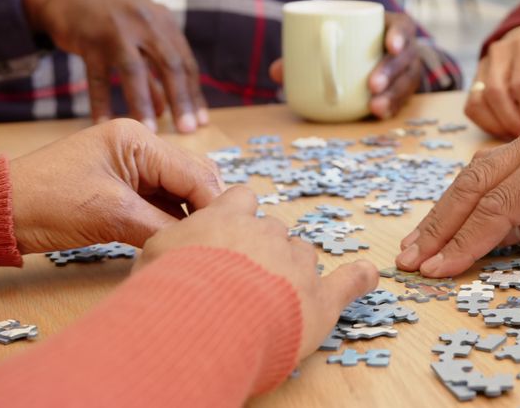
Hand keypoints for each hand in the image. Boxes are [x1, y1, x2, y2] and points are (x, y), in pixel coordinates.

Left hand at [9, 119, 223, 253]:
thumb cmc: (46, 203)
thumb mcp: (111, 215)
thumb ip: (162, 226)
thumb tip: (201, 241)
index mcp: (138, 139)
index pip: (194, 171)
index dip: (214, 204)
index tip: (230, 233)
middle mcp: (140, 147)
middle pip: (193, 178)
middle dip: (207, 208)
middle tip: (218, 240)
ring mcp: (132, 168)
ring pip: (180, 192)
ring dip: (191, 217)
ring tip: (201, 243)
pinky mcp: (123, 189)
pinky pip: (161, 203)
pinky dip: (171, 222)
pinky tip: (179, 241)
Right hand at [21, 0, 208, 133]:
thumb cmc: (109, 16)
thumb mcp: (139, 31)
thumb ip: (153, 66)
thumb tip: (166, 108)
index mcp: (163, 22)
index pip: (186, 62)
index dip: (194, 94)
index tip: (201, 121)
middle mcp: (145, 23)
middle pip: (170, 66)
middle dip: (180, 100)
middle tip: (187, 130)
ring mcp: (116, 30)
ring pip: (135, 72)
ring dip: (144, 104)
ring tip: (151, 130)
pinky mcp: (89, 40)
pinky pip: (98, 78)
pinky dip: (101, 103)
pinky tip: (104, 124)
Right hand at [138, 186, 378, 360]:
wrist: (200, 319)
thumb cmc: (170, 287)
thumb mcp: (154, 253)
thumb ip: (175, 241)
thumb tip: (176, 245)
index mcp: (229, 217)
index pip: (243, 199)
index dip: (239, 216)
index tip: (230, 234)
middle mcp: (268, 233)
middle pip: (275, 231)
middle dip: (263, 251)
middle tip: (240, 282)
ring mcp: (297, 265)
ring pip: (304, 255)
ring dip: (293, 272)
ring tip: (271, 299)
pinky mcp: (320, 299)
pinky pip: (350, 282)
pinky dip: (358, 280)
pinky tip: (365, 277)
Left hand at [268, 11, 424, 118]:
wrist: (371, 55)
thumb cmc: (349, 43)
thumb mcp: (335, 40)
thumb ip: (307, 52)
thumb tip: (276, 72)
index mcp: (391, 27)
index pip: (403, 27)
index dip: (399, 35)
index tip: (389, 45)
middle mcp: (405, 49)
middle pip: (405, 58)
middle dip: (390, 71)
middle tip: (372, 85)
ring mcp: (407, 70)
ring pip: (407, 82)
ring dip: (393, 95)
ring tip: (375, 107)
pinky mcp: (404, 89)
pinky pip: (403, 100)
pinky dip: (392, 108)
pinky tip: (381, 115)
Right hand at [395, 100, 519, 276]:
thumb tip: (500, 236)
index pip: (499, 206)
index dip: (464, 242)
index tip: (437, 271)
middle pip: (473, 184)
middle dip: (438, 225)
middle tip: (408, 259)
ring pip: (475, 172)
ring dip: (444, 209)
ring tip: (417, 243)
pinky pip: (491, 165)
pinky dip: (466, 193)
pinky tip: (449, 215)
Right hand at [465, 27, 519, 138]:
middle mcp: (499, 53)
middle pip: (496, 93)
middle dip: (514, 122)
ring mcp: (482, 66)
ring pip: (479, 102)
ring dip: (499, 125)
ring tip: (519, 135)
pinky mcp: (473, 82)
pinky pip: (473, 108)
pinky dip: (488, 125)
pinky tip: (506, 130)